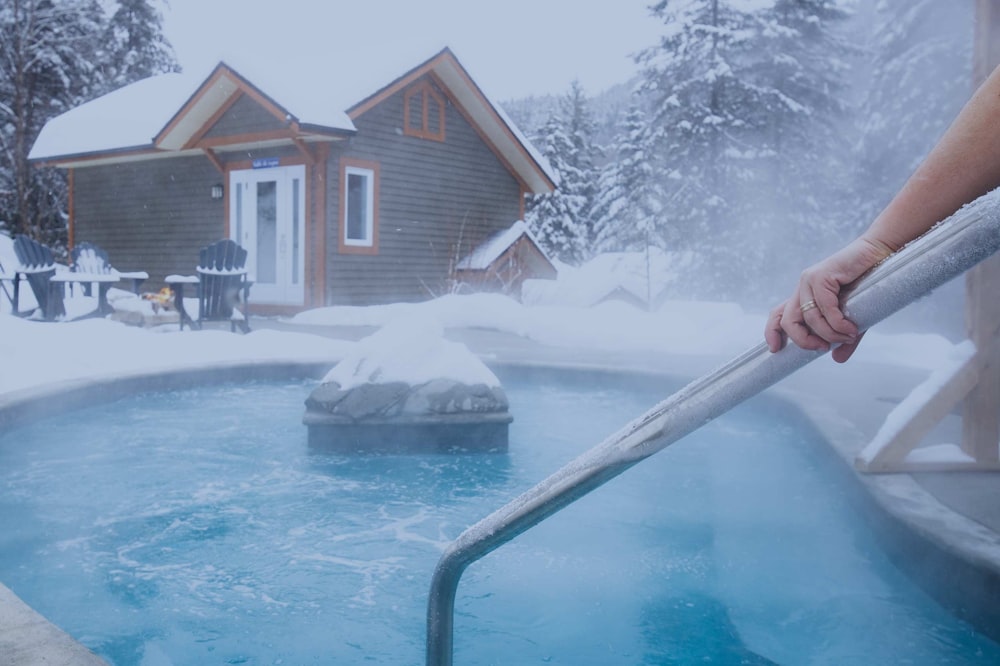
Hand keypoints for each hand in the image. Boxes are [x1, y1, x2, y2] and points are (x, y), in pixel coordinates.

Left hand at [764, 236, 893, 362]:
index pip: (778, 315)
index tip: (775, 350)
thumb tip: (838, 359)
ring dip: (829, 333)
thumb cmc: (869, 284)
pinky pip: (824, 307)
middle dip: (803, 340)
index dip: (772, 331)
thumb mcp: (853, 319)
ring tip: (849, 337)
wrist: (881, 254)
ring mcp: (809, 280)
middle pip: (787, 320)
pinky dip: (837, 322)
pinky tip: (851, 329)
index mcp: (805, 296)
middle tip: (824, 348)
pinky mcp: (821, 275)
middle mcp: (803, 288)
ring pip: (808, 317)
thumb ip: (844, 338)